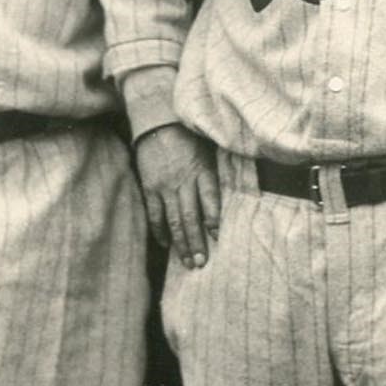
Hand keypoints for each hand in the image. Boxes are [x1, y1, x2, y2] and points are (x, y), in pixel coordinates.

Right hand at [135, 124, 220, 269]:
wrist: (158, 122)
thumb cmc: (190, 137)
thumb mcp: (209, 149)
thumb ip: (217, 172)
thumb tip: (235, 194)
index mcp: (201, 170)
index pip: (209, 199)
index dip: (213, 220)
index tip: (217, 238)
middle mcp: (183, 180)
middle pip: (190, 216)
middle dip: (196, 242)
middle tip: (200, 263)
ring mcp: (164, 185)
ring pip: (173, 220)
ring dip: (181, 243)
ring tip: (187, 262)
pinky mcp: (150, 187)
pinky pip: (154, 213)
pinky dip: (159, 231)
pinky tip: (166, 244)